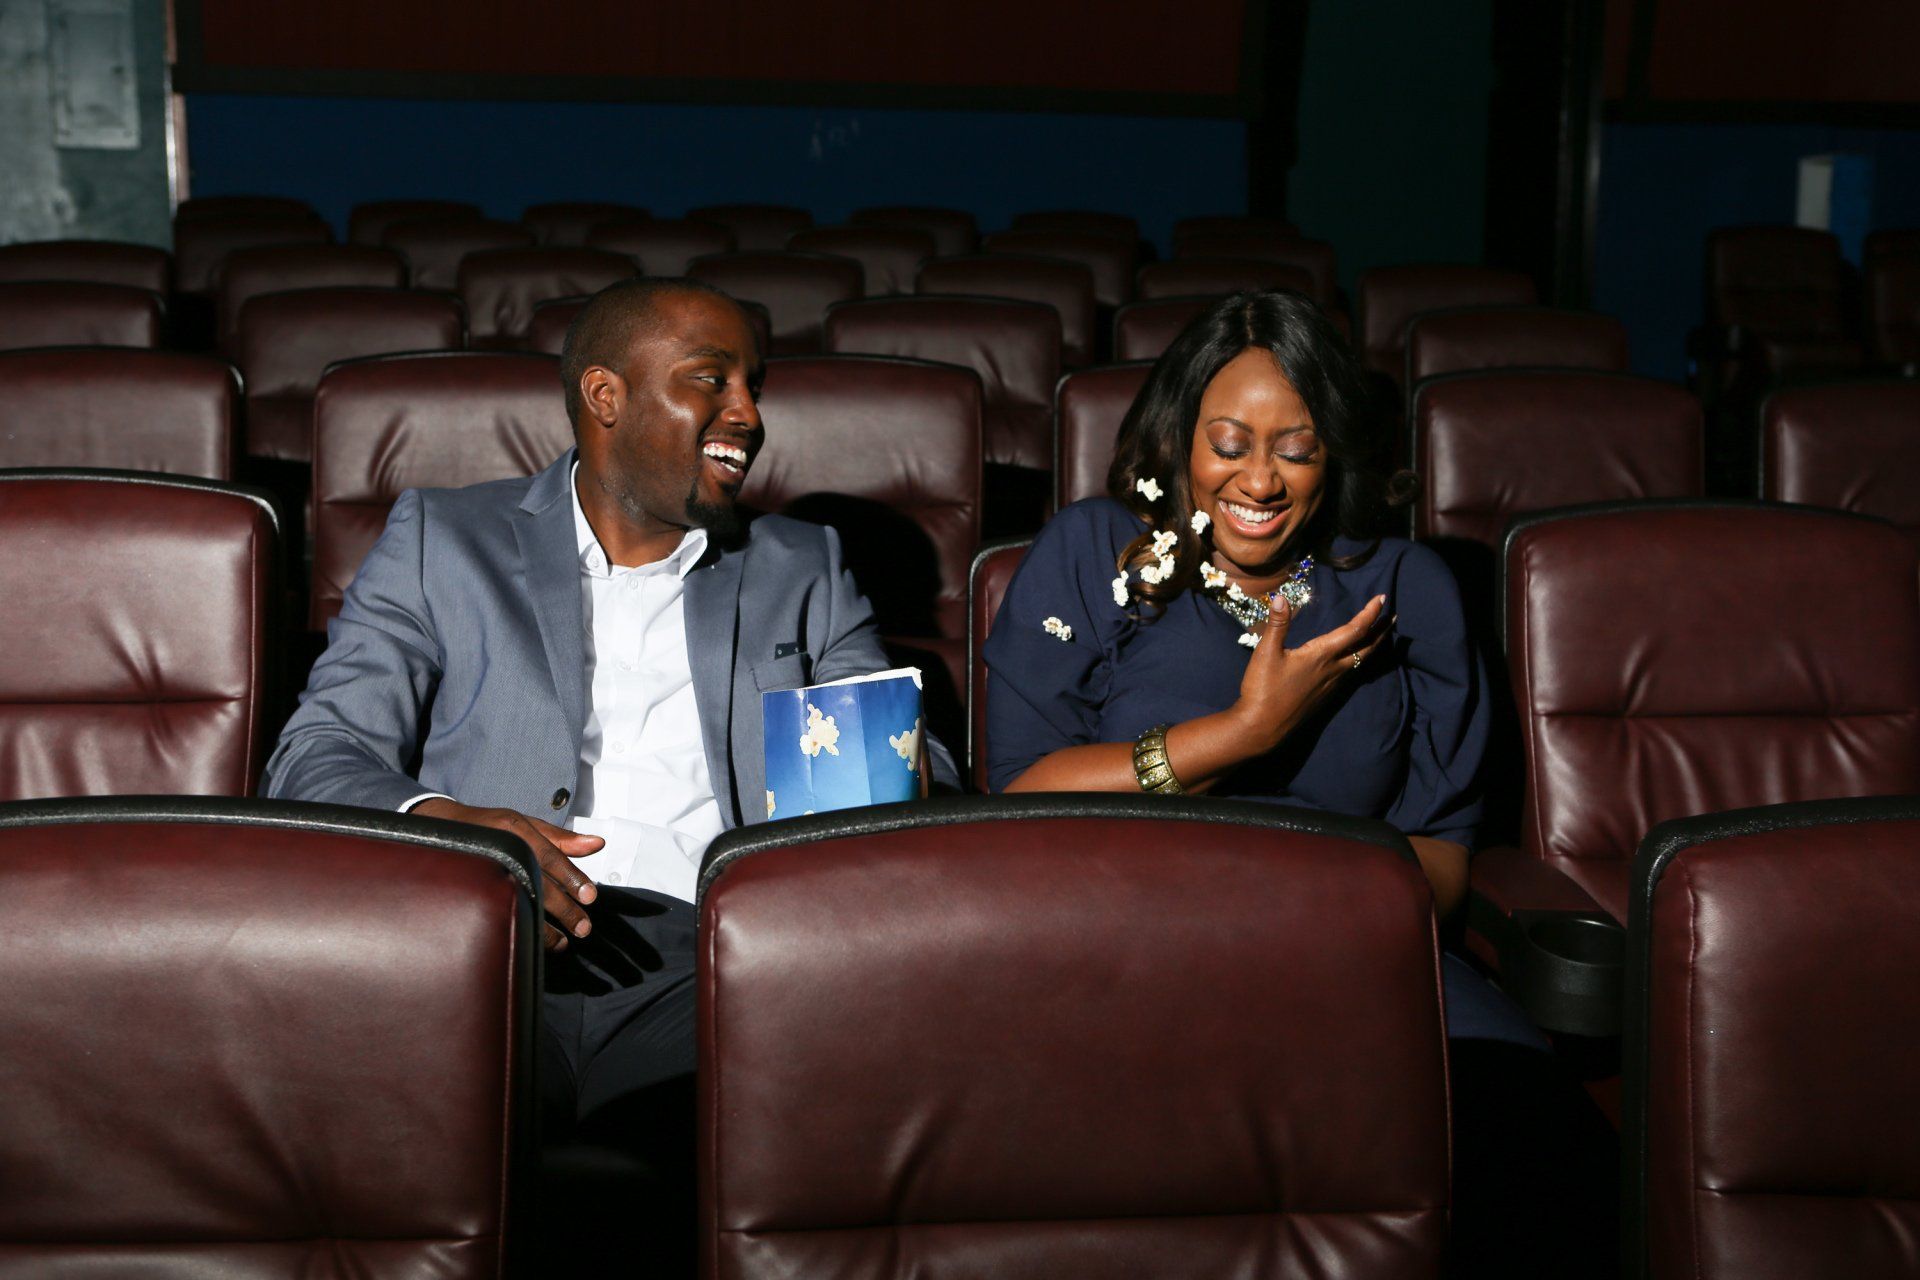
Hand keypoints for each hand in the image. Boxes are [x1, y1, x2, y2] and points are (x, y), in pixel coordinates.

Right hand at [412, 798, 603, 950]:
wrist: (440, 826)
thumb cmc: (490, 825)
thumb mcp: (525, 823)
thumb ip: (561, 838)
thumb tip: (597, 844)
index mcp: (517, 831)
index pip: (550, 857)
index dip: (572, 877)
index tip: (589, 896)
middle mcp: (502, 849)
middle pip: (538, 884)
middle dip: (564, 909)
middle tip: (582, 927)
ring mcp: (485, 870)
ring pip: (520, 903)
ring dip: (544, 927)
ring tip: (562, 942)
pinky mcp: (474, 887)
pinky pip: (501, 911)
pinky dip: (520, 929)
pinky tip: (534, 939)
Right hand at [1231, 592, 1391, 754]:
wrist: (1262, 726)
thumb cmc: (1264, 688)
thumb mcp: (1266, 652)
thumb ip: (1278, 623)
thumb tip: (1283, 597)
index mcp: (1322, 655)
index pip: (1355, 630)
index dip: (1371, 614)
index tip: (1383, 598)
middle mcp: (1334, 669)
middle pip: (1367, 648)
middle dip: (1382, 631)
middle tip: (1394, 617)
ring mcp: (1332, 684)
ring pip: (1361, 661)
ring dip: (1372, 645)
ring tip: (1379, 634)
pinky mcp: (1326, 694)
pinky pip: (1351, 672)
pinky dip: (1360, 659)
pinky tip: (1354, 659)